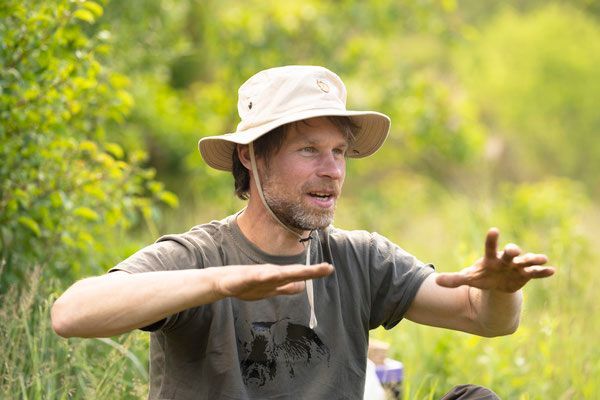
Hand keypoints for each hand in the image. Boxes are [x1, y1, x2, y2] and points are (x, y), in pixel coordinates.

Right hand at [214, 262, 333, 300]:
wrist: (224, 281)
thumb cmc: (248, 284)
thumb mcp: (272, 288)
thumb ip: (287, 287)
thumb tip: (302, 286)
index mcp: (279, 277)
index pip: (300, 275)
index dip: (314, 272)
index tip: (330, 268)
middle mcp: (272, 273)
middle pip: (295, 272)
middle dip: (310, 271)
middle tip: (328, 268)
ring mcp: (259, 275)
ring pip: (278, 273)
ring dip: (292, 272)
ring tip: (306, 271)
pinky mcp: (246, 278)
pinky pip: (256, 277)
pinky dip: (265, 275)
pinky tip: (272, 274)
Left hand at [435, 228, 554, 292]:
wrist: (496, 283)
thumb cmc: (482, 276)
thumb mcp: (469, 278)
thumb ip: (454, 279)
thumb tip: (435, 281)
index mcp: (490, 258)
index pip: (490, 247)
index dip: (492, 239)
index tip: (494, 230)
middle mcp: (505, 259)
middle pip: (510, 252)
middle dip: (513, 250)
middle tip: (514, 250)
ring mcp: (517, 266)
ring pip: (526, 261)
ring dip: (533, 259)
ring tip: (541, 258)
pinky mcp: (526, 275)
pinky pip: (536, 273)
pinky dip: (543, 271)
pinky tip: (552, 270)